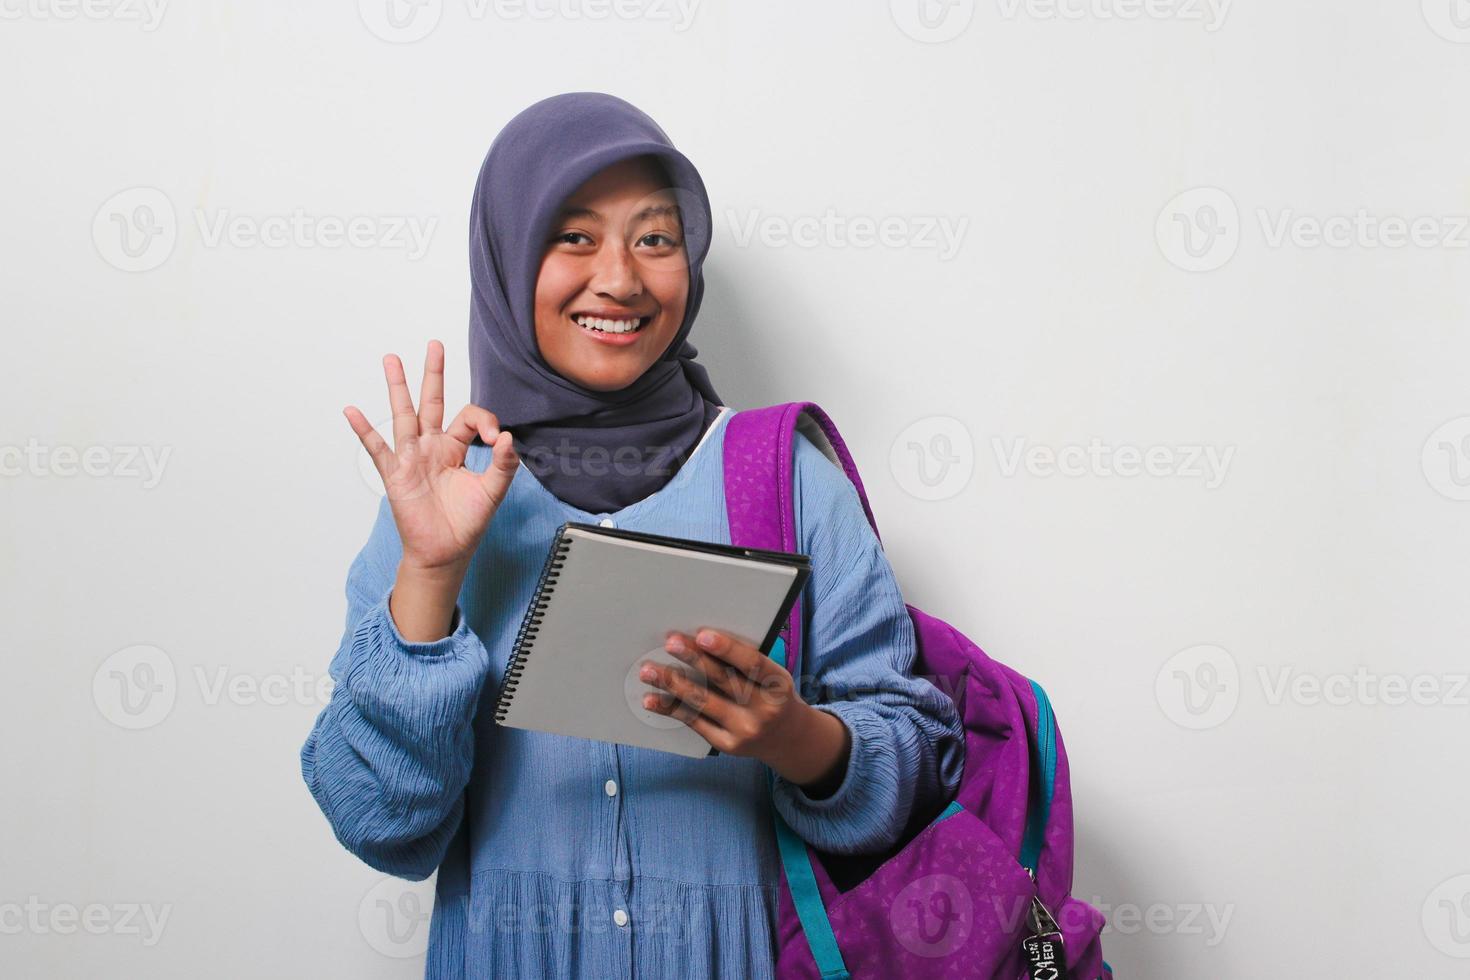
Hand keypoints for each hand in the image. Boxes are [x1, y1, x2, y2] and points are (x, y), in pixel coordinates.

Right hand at [345, 340, 519, 574]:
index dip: (482, 420)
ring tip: (391, 359)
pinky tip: (352, 411)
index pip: (467, 417)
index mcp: (455, 448)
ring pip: (404, 415)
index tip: (492, 438)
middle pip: (433, 402)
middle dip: (433, 374)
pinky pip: (378, 449)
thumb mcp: (492, 492)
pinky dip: (364, 430)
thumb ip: (503, 464)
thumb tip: (506, 438)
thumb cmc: (467, 523)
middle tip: (434, 345)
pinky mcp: (396, 475)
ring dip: (398, 387)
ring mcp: (411, 458)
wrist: (445, 552)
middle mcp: (432, 447)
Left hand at [638, 629, 850, 790]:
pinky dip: (671, 709)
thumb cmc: (772, 695)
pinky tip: (652, 699)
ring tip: (649, 671)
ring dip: (672, 684)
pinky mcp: (727, 744)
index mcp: (778, 685)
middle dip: (693, 659)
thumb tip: (699, 641)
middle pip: (723, 680)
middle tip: (670, 643)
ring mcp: (744, 730)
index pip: (752, 664)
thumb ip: (745, 663)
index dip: (727, 649)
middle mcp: (763, 709)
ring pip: (702, 702)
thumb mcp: (772, 677)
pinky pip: (694, 722)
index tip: (702, 635)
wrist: (786, 738)